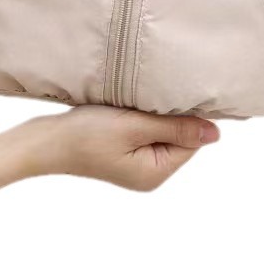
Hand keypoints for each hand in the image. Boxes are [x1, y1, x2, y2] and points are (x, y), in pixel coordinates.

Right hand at [26, 105, 219, 190]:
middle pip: (178, 135)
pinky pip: (145, 130)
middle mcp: (150, 173)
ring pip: (161, 130)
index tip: (178, 90)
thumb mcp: (135, 126)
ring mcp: (135, 163)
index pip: (191, 140)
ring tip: (139, 97)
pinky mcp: (123, 152)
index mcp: (156, 172)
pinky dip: (141, 115)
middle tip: (154, 91)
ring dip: (154, 112)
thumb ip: (175, 127)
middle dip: (169, 112)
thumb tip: (216, 133)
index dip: (187, 113)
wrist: (47, 140)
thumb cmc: (87, 134)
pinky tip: (131, 104)